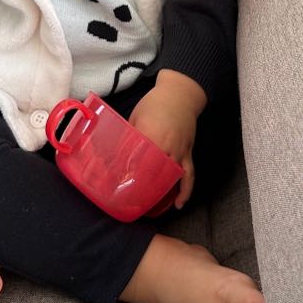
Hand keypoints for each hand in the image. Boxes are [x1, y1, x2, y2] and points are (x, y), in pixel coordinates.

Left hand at [128, 70, 206, 208]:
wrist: (181, 94)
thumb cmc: (155, 103)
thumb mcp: (136, 116)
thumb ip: (128, 135)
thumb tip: (113, 152)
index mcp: (151, 134)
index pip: (138, 159)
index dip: (128, 173)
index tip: (118, 185)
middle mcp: (166, 145)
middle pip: (154, 172)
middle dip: (143, 187)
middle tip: (130, 201)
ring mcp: (179, 150)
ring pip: (170, 177)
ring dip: (161, 193)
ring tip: (151, 208)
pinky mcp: (188, 153)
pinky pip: (189, 175)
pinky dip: (185, 191)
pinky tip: (179, 203)